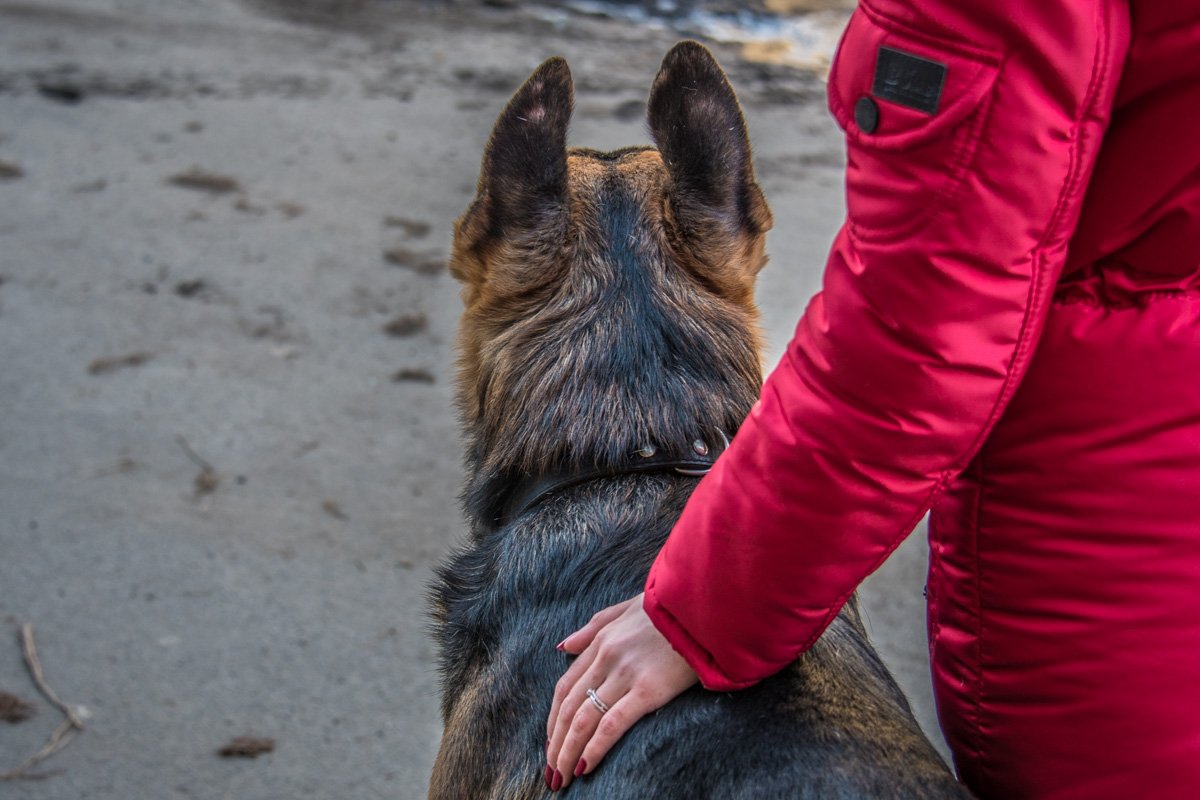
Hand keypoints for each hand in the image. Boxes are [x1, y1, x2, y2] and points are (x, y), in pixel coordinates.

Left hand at [545, 593, 697, 790]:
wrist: (707, 605)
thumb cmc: (672, 608)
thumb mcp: (627, 607)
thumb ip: (593, 626)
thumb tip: (563, 646)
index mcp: (602, 640)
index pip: (566, 686)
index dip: (555, 718)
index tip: (552, 741)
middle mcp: (607, 657)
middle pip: (570, 706)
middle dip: (556, 742)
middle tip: (551, 771)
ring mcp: (626, 673)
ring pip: (584, 719)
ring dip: (568, 751)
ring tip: (562, 777)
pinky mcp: (649, 689)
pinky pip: (612, 724)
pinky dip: (594, 748)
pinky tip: (585, 766)